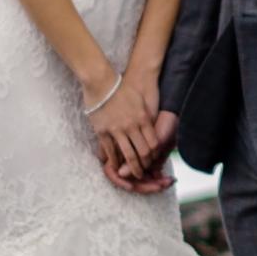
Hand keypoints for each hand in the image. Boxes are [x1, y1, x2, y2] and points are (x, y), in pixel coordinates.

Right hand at [91, 70, 162, 186]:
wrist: (102, 80)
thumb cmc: (122, 88)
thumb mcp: (139, 101)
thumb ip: (145, 116)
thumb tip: (150, 128)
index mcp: (143, 118)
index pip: (153, 143)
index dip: (154, 155)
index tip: (153, 161)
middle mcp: (132, 126)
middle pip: (143, 152)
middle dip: (145, 165)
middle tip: (146, 173)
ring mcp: (117, 130)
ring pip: (128, 155)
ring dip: (132, 168)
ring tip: (134, 175)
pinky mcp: (103, 131)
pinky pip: (111, 151)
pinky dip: (115, 161)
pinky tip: (117, 166)